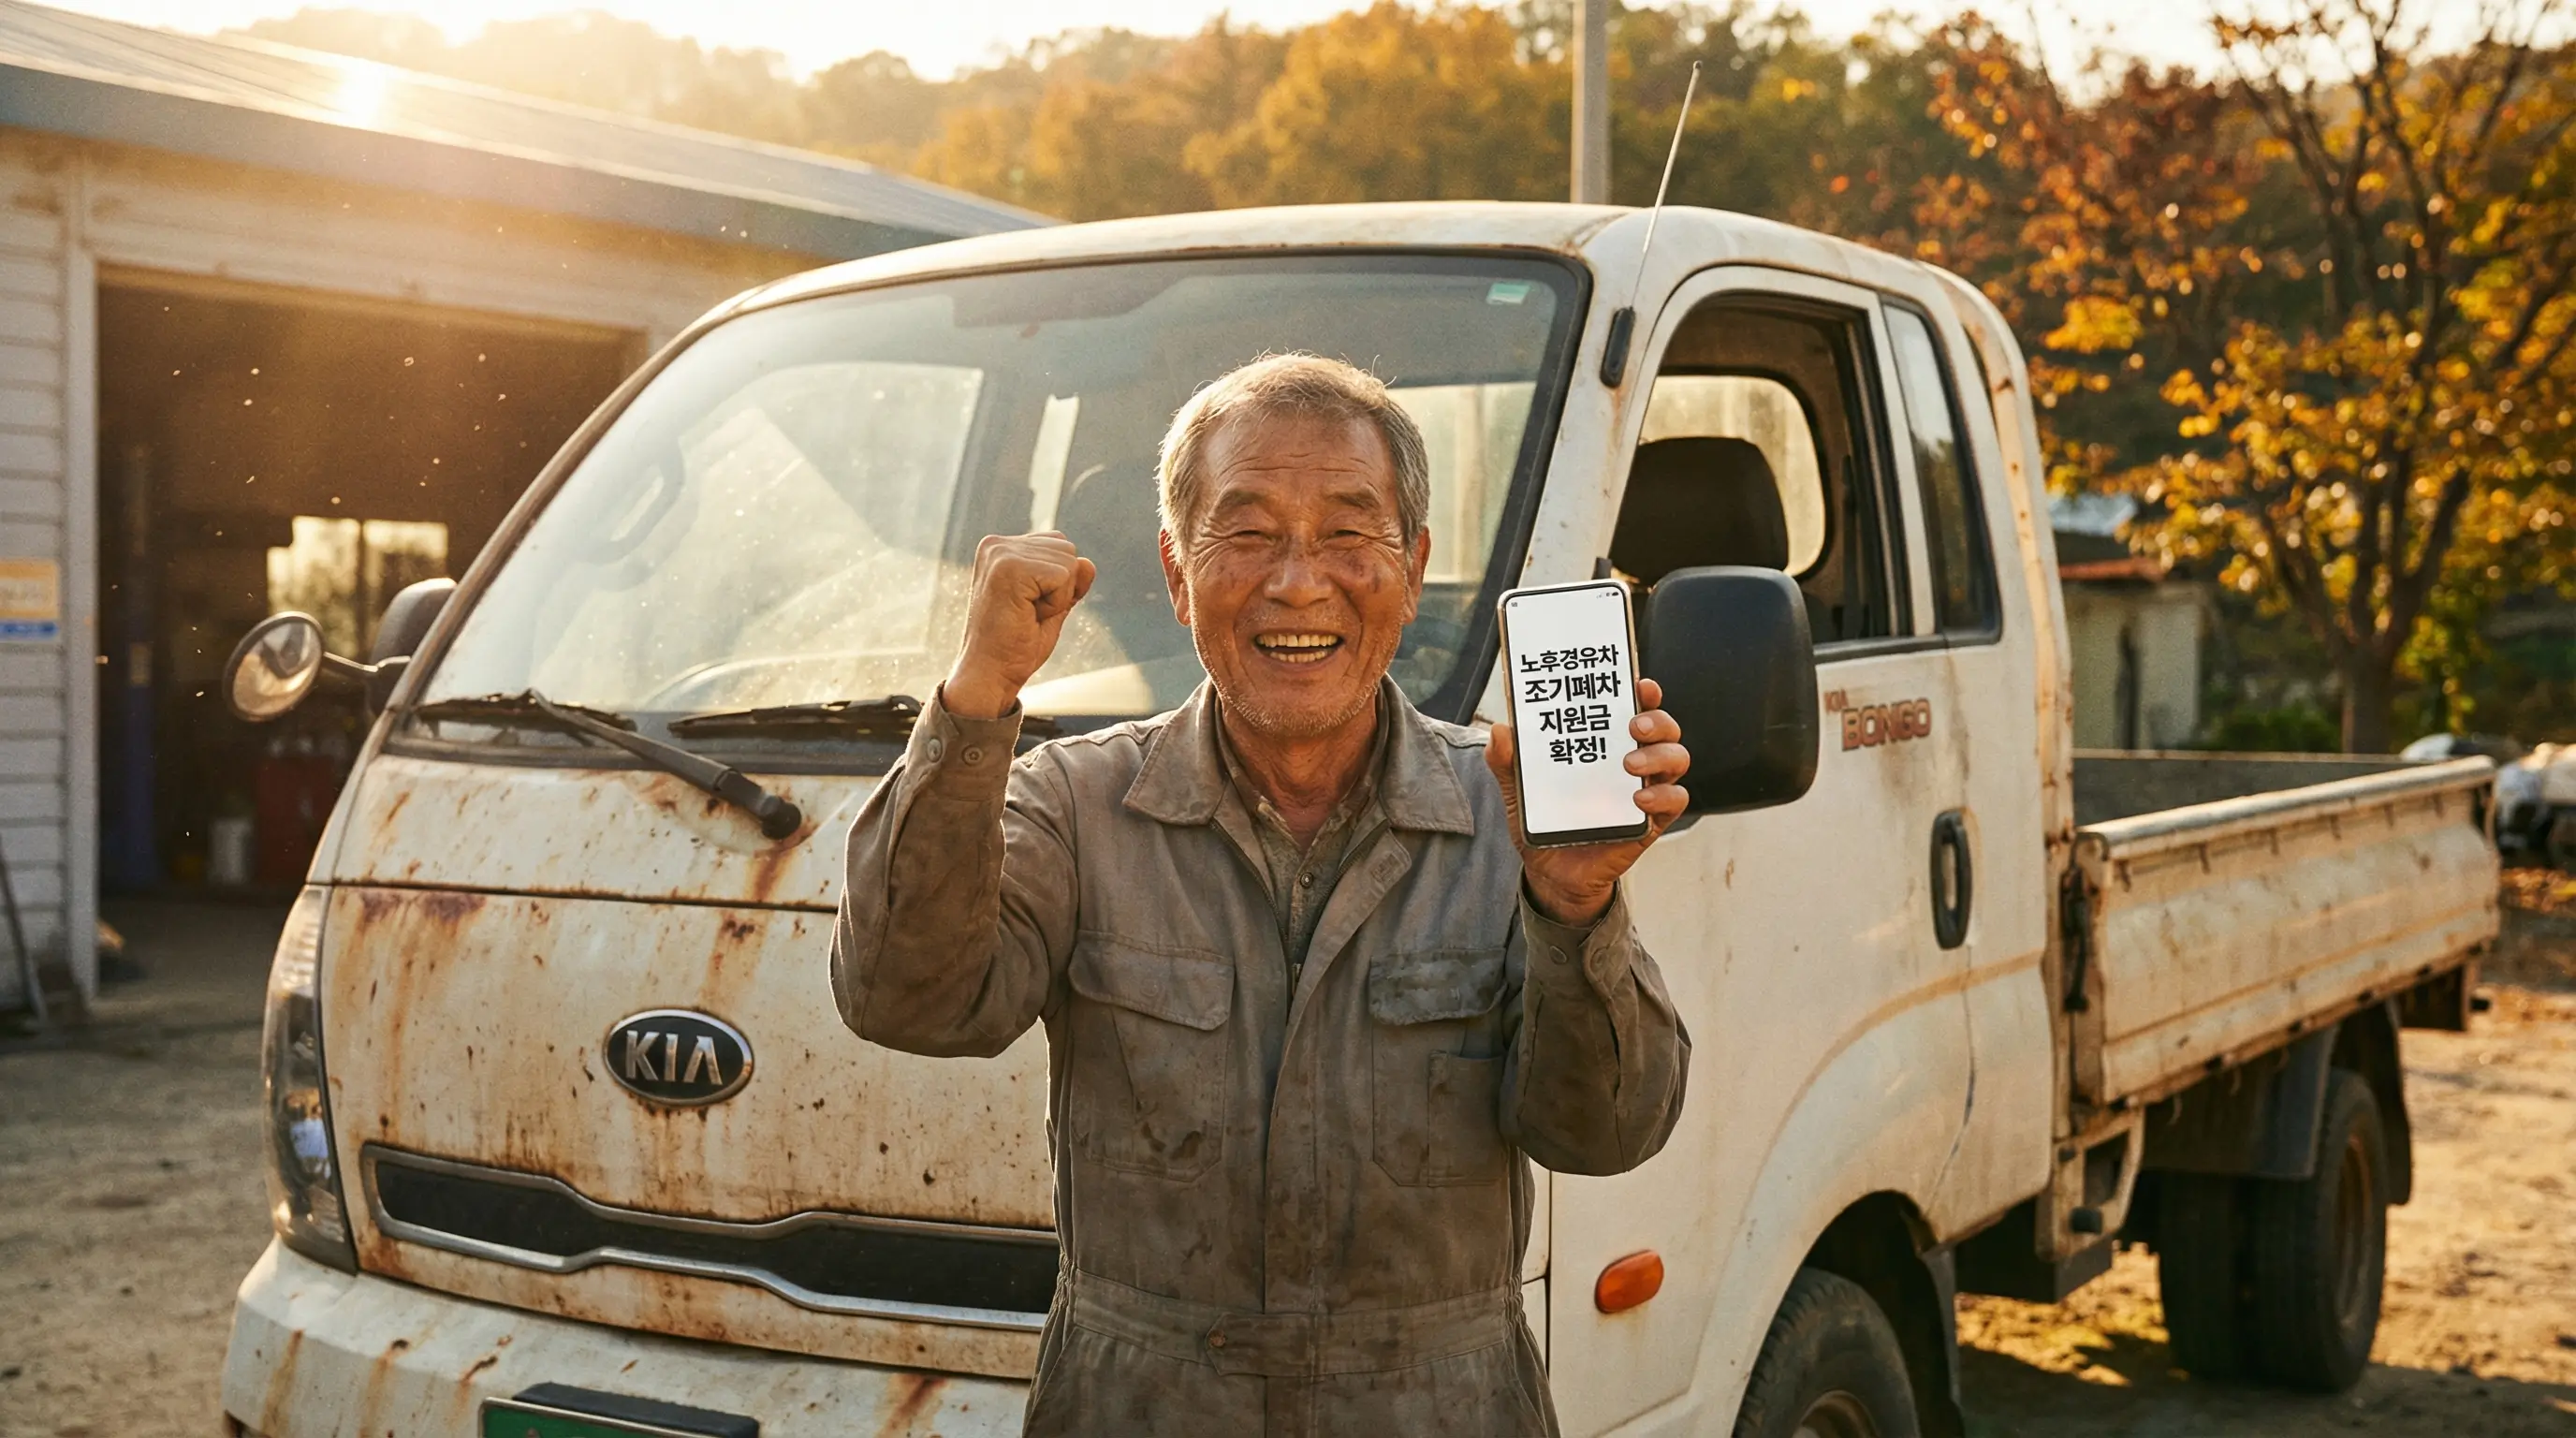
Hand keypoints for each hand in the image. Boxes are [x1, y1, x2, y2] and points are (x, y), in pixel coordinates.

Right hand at [944, 532, 1096, 719]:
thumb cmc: (1015, 646)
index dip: (1060, 582)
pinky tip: (1027, 615)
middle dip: (1061, 588)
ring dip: (1058, 597)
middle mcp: (997, 545)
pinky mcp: (1009, 567)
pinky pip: (1064, 576)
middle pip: (1067, 549)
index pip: (1058, 544)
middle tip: (1027, 613)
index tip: (1029, 607)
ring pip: (1069, 562)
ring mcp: (1000, 553)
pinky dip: (1056, 603)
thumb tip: (1088, 563)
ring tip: (1026, 614)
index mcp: (1000, 549)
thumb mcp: (1051, 605)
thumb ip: (1070, 581)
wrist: (989, 674)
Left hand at [1485, 677, 1689, 926]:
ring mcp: (1646, 789)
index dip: (1643, 692)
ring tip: (1629, 765)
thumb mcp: (1518, 788)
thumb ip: (1506, 760)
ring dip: (1659, 755)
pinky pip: (1675, 801)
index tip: (1638, 684)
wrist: (1550, 871)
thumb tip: (1500, 731)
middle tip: (1632, 726)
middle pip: (1664, 728)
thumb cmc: (1543, 818)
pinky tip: (1638, 800)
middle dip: (1656, 720)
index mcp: (1606, 743)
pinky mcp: (1651, 822)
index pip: (1634, 707)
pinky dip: (1664, 796)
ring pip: (1676, 758)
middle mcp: (1633, 760)